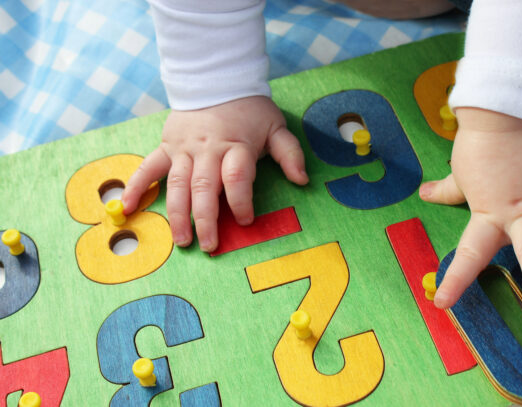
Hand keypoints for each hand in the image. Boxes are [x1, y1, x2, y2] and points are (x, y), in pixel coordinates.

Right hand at [121, 96, 308, 251]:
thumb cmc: (249, 110)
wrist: (217, 80)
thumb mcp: (276, 127)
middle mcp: (208, 150)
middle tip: (209, 246)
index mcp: (236, 146)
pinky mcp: (167, 146)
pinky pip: (149, 167)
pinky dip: (137, 186)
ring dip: (177, 214)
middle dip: (206, 219)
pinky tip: (127, 207)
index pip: (237, 178)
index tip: (245, 221)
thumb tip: (302, 180)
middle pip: (205, 188)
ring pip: (177, 185)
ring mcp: (184, 149)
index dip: (241, 202)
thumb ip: (289, 154)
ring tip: (182, 241)